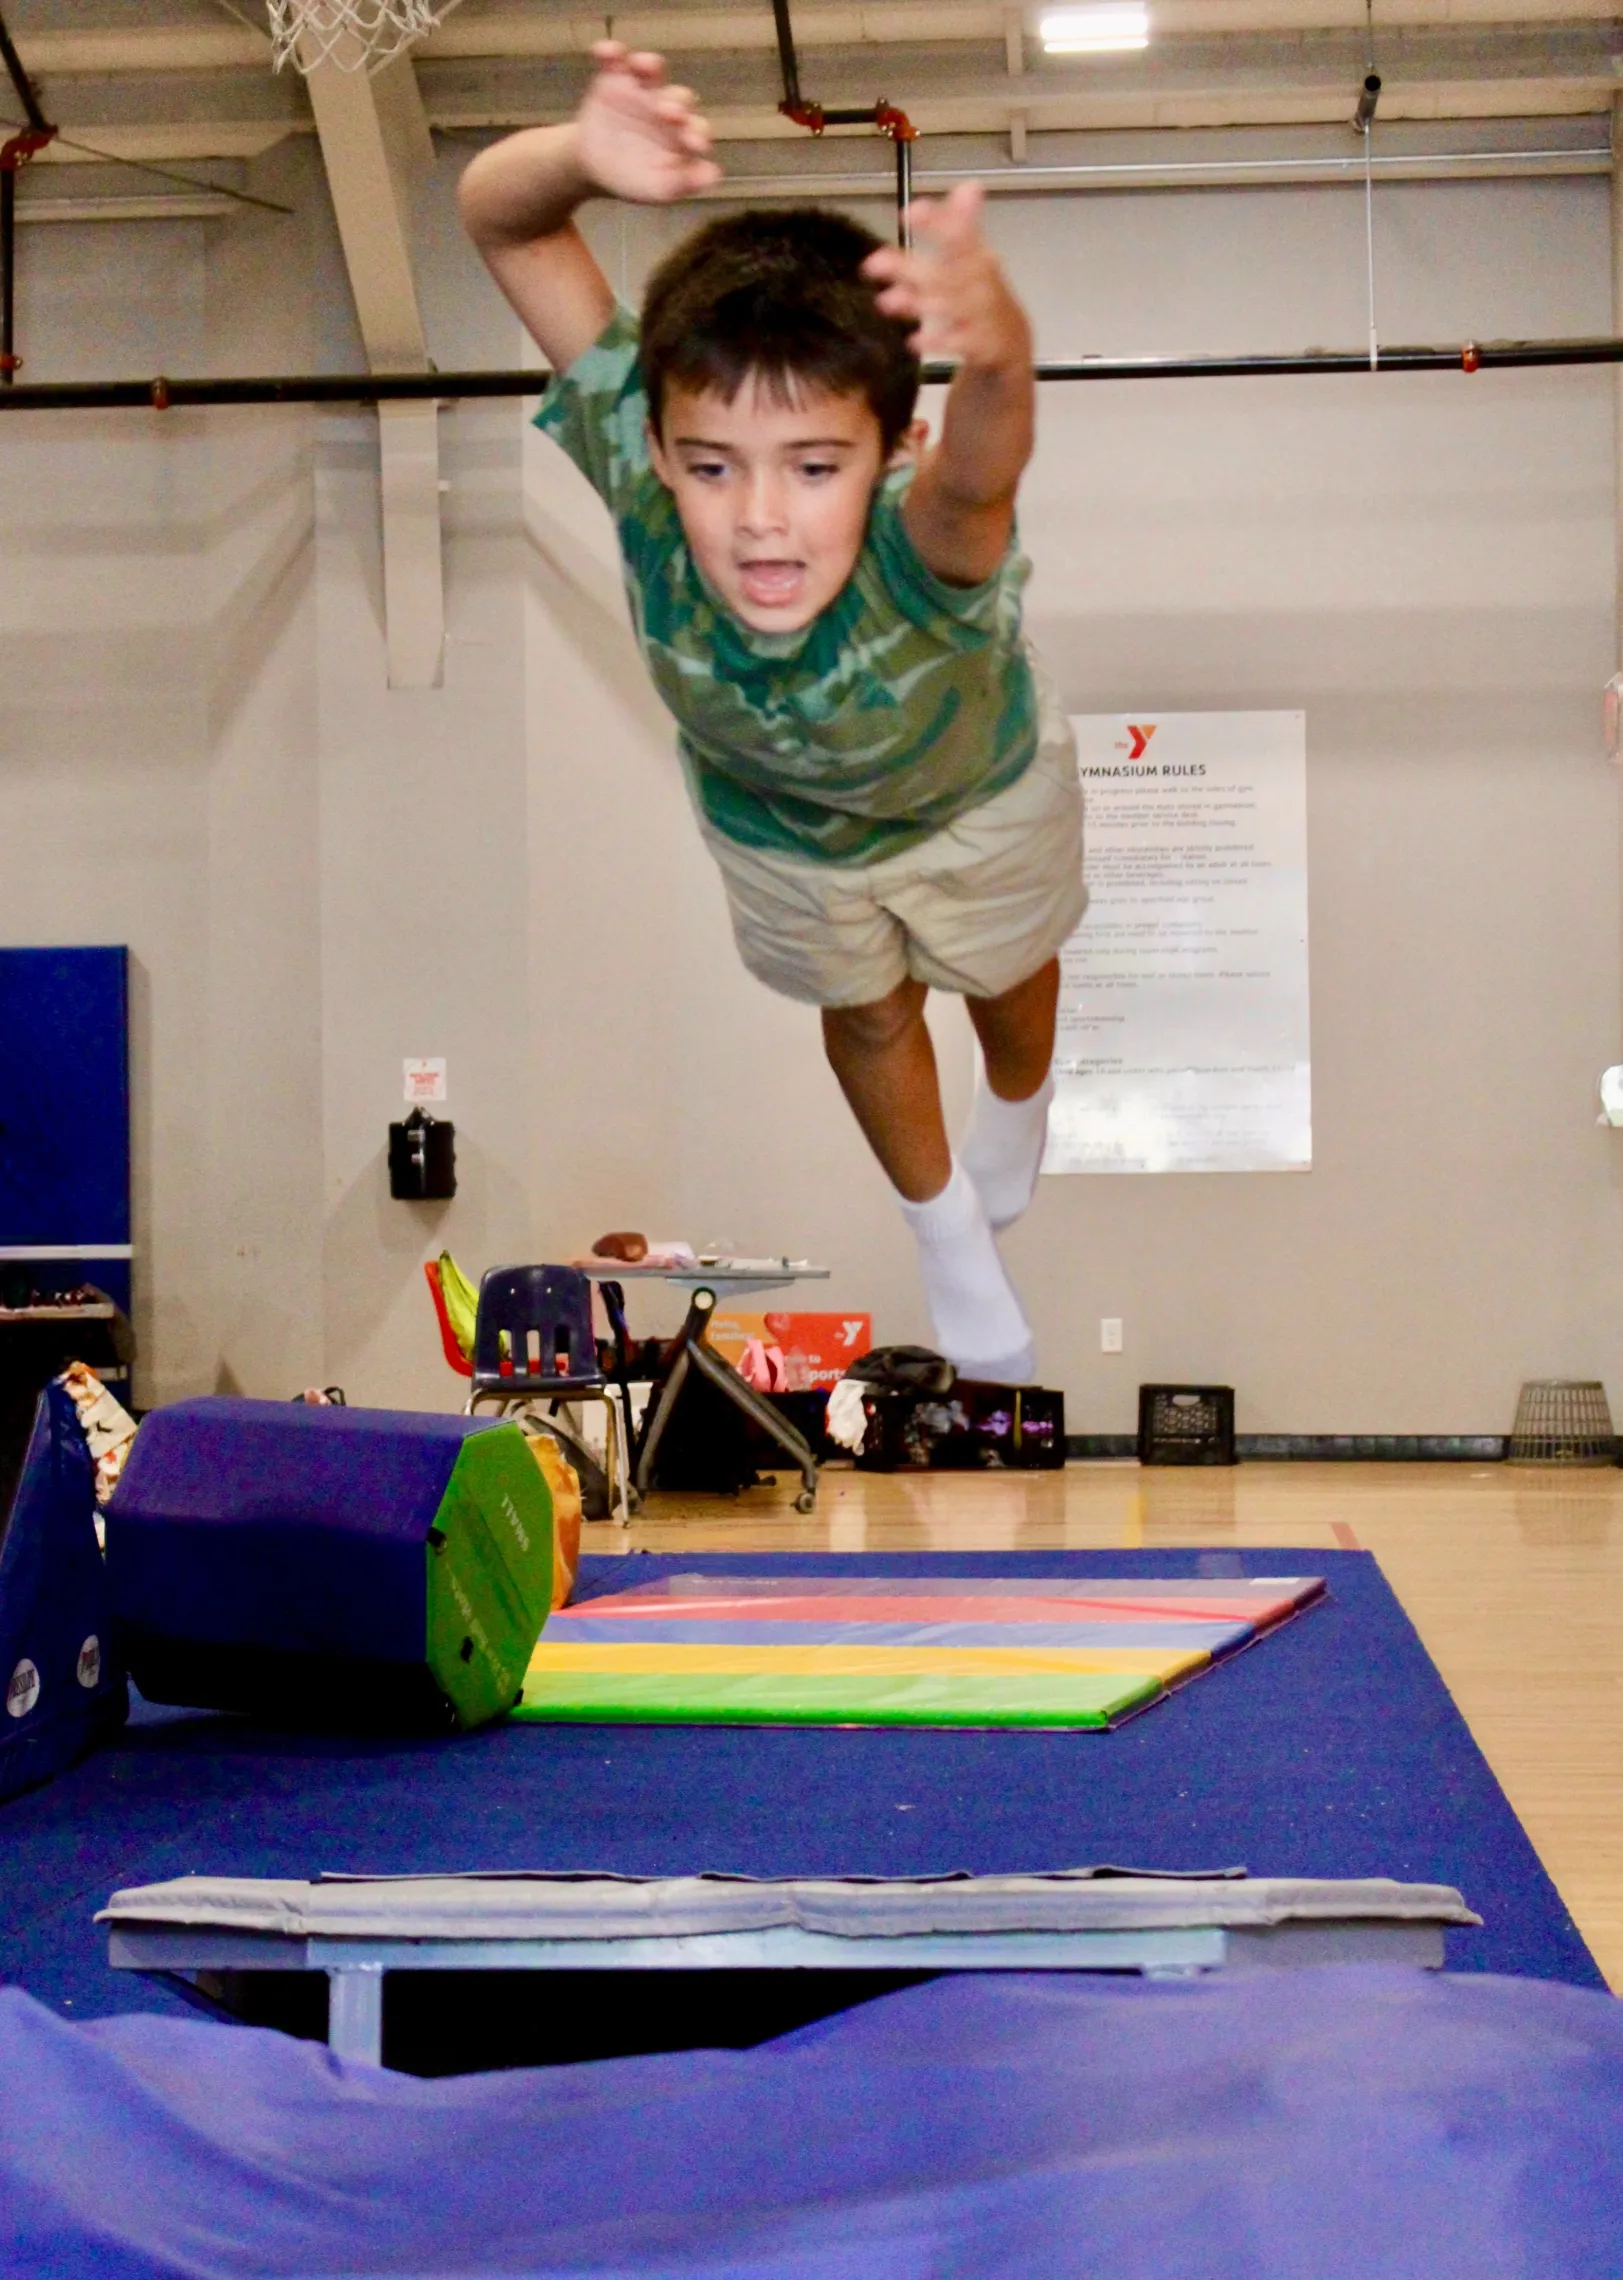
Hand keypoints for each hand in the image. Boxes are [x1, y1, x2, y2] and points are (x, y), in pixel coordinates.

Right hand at [576, 42, 721, 204]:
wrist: (594, 167)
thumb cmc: (633, 178)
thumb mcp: (657, 188)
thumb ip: (684, 182)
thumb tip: (713, 174)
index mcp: (682, 134)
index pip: (697, 129)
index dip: (698, 133)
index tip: (695, 144)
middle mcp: (667, 107)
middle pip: (679, 97)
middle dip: (676, 102)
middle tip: (667, 113)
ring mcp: (642, 90)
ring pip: (652, 71)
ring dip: (649, 66)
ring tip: (643, 66)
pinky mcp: (615, 78)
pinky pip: (615, 60)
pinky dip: (611, 52)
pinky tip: (605, 51)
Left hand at [862, 183, 1029, 368]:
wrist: (1010, 343)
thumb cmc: (981, 295)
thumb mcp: (974, 259)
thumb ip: (962, 225)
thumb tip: (969, 185)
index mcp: (977, 257)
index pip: (959, 234)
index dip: (935, 223)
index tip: (909, 212)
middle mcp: (981, 282)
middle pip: (945, 272)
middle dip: (909, 267)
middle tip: (873, 263)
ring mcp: (984, 314)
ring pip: (948, 306)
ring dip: (916, 302)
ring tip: (884, 302)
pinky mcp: (983, 344)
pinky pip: (959, 343)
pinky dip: (938, 341)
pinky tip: (914, 341)